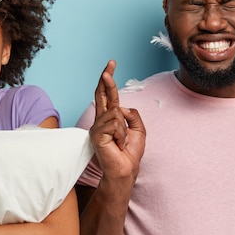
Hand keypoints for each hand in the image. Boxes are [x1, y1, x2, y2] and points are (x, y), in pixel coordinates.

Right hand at [90, 60, 145, 180]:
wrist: (125, 170)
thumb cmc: (130, 153)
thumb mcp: (138, 130)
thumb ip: (132, 115)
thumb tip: (121, 107)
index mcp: (110, 118)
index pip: (107, 96)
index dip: (108, 81)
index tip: (110, 65)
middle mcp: (101, 120)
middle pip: (102, 94)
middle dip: (107, 79)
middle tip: (110, 64)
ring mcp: (97, 127)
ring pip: (115, 113)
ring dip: (123, 129)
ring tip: (121, 142)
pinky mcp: (96, 134)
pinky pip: (114, 123)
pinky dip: (121, 134)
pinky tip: (118, 144)